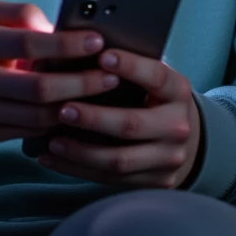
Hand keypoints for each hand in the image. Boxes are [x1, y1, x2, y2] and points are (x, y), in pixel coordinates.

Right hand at [0, 0, 123, 148]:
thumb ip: (18, 13)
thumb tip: (57, 28)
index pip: (28, 43)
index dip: (66, 45)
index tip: (96, 42)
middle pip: (40, 88)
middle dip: (83, 82)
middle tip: (113, 75)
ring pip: (39, 116)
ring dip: (77, 107)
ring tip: (104, 95)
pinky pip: (28, 133)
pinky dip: (57, 125)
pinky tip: (79, 114)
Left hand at [39, 49, 201, 189]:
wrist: (183, 137)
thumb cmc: (152, 97)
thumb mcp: (150, 79)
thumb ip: (125, 70)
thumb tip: (78, 53)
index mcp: (177, 91)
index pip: (156, 76)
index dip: (130, 66)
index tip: (102, 55)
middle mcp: (178, 126)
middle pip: (131, 125)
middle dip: (94, 118)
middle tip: (62, 109)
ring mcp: (169, 158)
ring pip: (119, 160)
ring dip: (80, 151)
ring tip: (52, 141)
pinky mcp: (156, 182)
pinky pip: (111, 179)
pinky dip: (79, 170)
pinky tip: (54, 159)